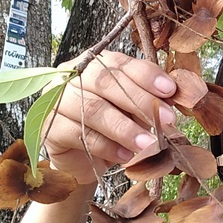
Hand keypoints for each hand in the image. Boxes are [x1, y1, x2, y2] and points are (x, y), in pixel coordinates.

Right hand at [44, 51, 176, 183]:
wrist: (83, 160)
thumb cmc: (111, 128)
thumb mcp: (132, 110)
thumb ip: (147, 99)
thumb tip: (173, 96)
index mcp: (94, 63)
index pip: (119, 62)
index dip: (145, 75)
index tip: (169, 90)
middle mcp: (71, 75)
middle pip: (106, 82)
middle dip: (140, 101)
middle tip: (166, 121)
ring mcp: (56, 99)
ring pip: (93, 109)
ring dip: (125, 128)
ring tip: (148, 144)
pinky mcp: (49, 127)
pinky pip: (80, 134)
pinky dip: (107, 146)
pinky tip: (125, 155)